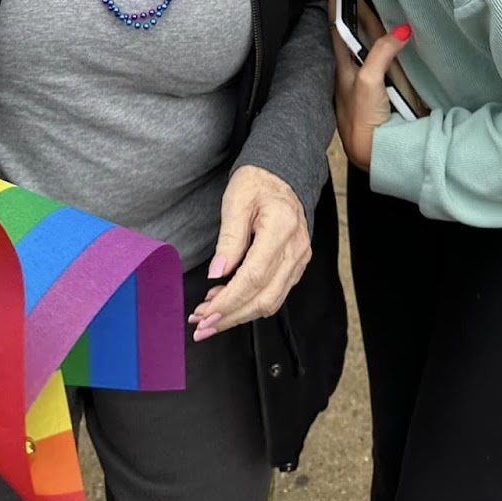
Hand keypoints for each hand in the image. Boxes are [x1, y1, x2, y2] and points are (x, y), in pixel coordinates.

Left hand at [188, 167, 310, 338]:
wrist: (280, 175)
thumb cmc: (256, 183)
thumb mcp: (236, 201)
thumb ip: (229, 239)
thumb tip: (217, 274)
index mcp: (281, 229)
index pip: (254, 277)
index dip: (229, 300)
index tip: (205, 313)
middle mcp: (296, 249)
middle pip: (264, 298)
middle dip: (231, 316)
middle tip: (201, 325)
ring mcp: (299, 259)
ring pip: (271, 301)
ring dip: (239, 314)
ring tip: (209, 317)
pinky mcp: (296, 265)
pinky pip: (275, 293)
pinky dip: (250, 303)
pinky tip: (227, 302)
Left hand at [334, 18, 410, 170]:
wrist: (373, 151)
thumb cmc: (362, 118)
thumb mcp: (368, 82)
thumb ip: (382, 53)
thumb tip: (402, 30)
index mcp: (342, 59)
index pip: (335, 14)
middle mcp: (350, 60)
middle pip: (345, 18)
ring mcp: (364, 69)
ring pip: (362, 31)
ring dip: (362, 9)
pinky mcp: (379, 80)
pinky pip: (379, 47)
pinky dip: (381, 32)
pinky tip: (387, 23)